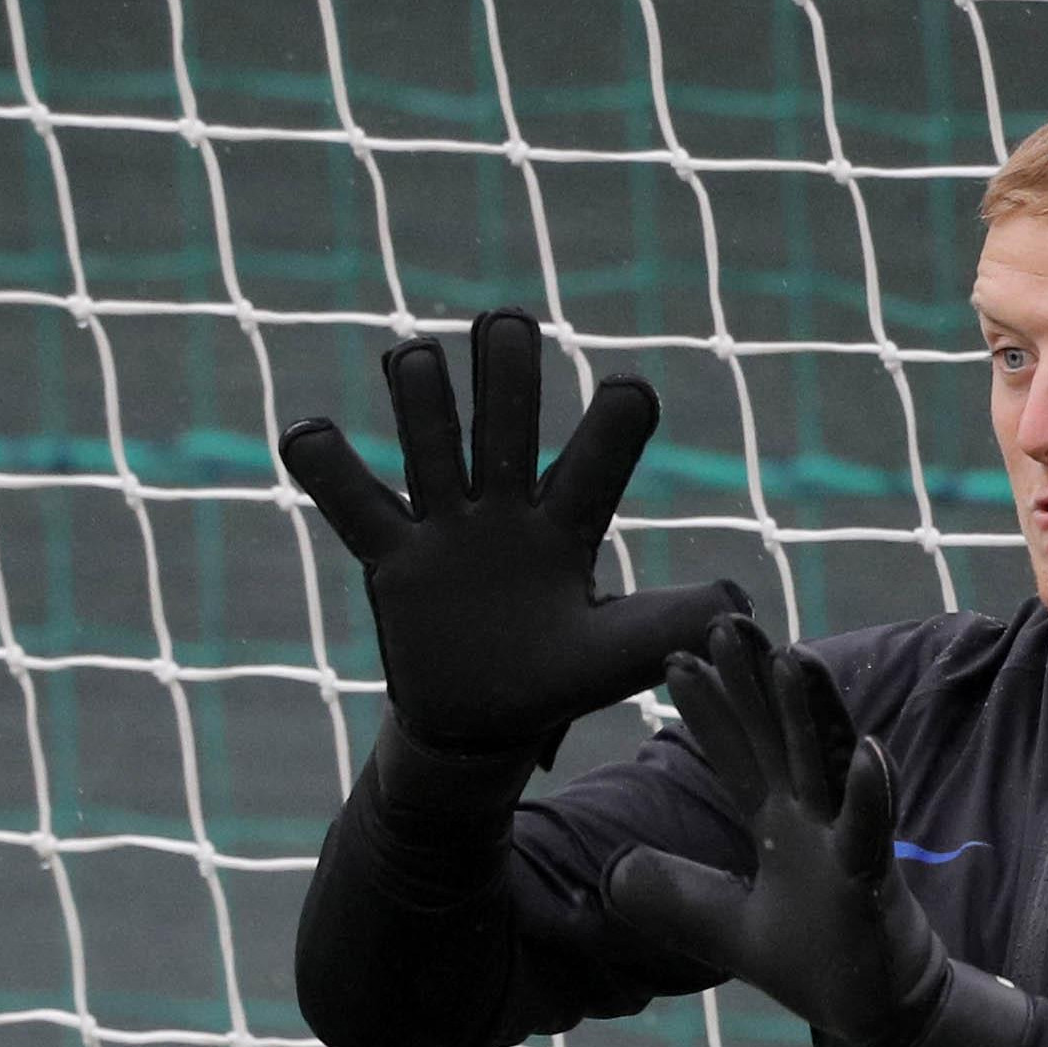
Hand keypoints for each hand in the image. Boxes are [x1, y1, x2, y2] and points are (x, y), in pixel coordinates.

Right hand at [280, 308, 746, 757]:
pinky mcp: (392, 557)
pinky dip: (325, 465)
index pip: (598, 455)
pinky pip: (352, 503)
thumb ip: (677, 625)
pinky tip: (305, 431)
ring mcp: (446, 527)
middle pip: (507, 420)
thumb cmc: (558, 681)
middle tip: (508, 323)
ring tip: (416, 360)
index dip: (617, 423)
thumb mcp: (622, 658)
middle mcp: (507, 508)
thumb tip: (742, 603)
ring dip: (422, 396)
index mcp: (570, 523)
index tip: (628, 397)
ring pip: (430, 439)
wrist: (483, 722)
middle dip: (508, 370)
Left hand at [606, 617, 954, 1046]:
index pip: (737, 755)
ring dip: (811, 712)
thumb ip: (675, 897)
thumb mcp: (725, 930)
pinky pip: (873, 831)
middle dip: (754, 681)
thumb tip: (612, 874)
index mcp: (778, 824)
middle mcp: (813, 820)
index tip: (673, 661)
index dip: (708, 711)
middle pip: (779, 737)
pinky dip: (871, 793)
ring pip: (828, 765)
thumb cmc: (818, 961)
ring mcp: (848, 843)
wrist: (880, 1010)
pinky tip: (869, 752)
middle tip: (725, 620)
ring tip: (794, 656)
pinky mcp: (875, 881)